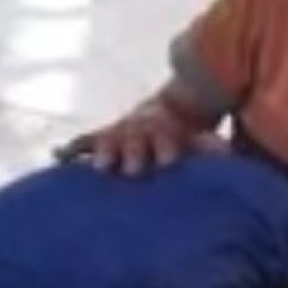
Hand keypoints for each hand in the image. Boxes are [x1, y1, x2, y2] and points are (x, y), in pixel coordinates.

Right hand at [55, 98, 202, 174]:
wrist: (161, 116)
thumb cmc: (183, 140)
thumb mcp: (199, 140)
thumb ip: (212, 150)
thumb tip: (229, 156)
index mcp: (164, 133)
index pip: (166, 140)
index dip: (167, 150)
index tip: (169, 163)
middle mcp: (139, 132)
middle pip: (135, 142)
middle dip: (133, 154)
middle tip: (134, 171)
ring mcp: (118, 135)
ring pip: (108, 142)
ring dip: (104, 154)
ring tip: (101, 168)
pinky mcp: (100, 140)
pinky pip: (83, 143)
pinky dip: (71, 150)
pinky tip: (58, 157)